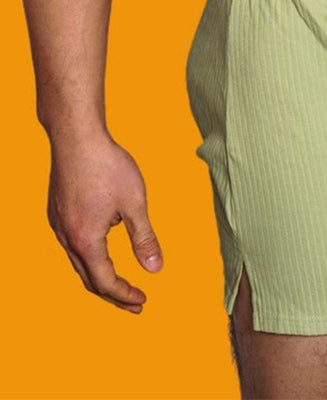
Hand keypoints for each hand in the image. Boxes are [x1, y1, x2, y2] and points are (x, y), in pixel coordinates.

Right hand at [47, 130, 162, 312]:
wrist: (76, 136)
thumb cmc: (107, 165)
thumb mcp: (134, 202)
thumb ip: (144, 237)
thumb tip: (156, 269)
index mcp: (86, 240)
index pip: (105, 282)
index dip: (124, 295)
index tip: (143, 301)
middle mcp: (67, 237)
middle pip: (88, 278)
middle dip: (112, 294)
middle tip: (134, 303)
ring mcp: (58, 225)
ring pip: (78, 262)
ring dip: (99, 275)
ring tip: (119, 281)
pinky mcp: (57, 211)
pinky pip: (72, 245)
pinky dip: (89, 256)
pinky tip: (101, 246)